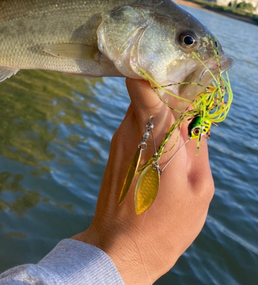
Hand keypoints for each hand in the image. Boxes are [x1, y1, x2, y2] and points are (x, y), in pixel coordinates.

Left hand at [72, 78, 213, 284]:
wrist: (119, 248)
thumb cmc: (166, 224)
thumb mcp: (199, 188)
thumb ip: (197, 145)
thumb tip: (197, 117)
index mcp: (157, 134)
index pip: (143, 84)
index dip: (156, 69)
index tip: (176, 65)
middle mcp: (133, 128)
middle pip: (148, 89)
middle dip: (170, 89)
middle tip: (192, 101)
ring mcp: (120, 136)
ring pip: (143, 105)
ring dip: (162, 109)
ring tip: (181, 130)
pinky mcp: (115, 146)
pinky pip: (136, 122)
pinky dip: (151, 125)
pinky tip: (164, 146)